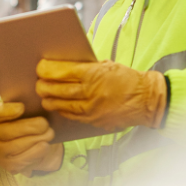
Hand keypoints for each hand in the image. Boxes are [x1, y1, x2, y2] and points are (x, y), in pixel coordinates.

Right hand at [0, 102, 63, 176]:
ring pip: (17, 146)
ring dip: (37, 139)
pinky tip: (45, 146)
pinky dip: (36, 152)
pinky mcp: (8, 165)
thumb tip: (36, 100)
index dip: (8, 111)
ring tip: (50, 134)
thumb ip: (28, 106)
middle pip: (9, 131)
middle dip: (30, 127)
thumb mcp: (28, 113)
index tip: (22, 107)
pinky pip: (23, 160)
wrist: (33, 146)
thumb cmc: (29, 125)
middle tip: (45, 124)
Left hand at [36, 60, 166, 131]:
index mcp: (93, 74)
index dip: (46, 69)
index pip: (61, 71)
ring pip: (59, 104)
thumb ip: (86, 66)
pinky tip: (57, 105)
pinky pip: (70, 115)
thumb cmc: (127, 79)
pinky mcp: (93, 121)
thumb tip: (63, 66)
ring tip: (44, 94)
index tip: (40, 67)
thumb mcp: (107, 65)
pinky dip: (61, 109)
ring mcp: (91, 109)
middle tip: (38, 82)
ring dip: (49, 99)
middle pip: (56, 89)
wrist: (147, 100)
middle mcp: (90, 92)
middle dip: (43, 85)